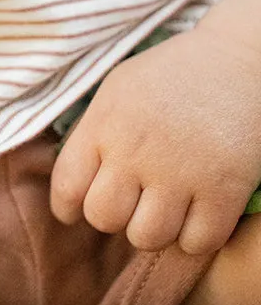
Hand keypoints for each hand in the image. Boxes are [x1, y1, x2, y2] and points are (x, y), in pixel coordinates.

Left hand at [49, 24, 260, 254]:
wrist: (237, 61)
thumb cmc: (171, 76)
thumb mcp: (117, 91)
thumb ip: (93, 133)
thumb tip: (73, 182)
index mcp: (104, 122)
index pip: (67, 185)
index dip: (68, 207)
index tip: (77, 211)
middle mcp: (135, 150)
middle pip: (103, 218)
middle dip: (114, 217)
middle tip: (131, 203)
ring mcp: (180, 172)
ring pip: (147, 237)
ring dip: (154, 230)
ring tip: (165, 209)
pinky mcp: (223, 189)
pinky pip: (196, 243)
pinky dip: (195, 238)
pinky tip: (197, 214)